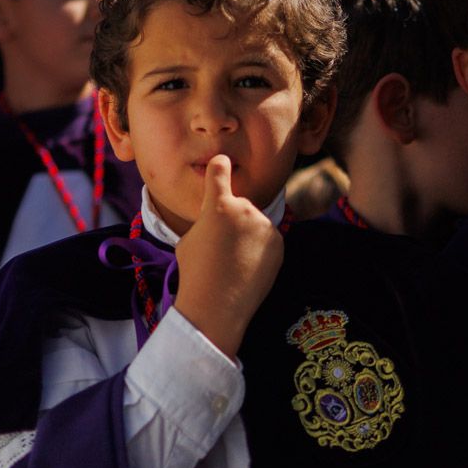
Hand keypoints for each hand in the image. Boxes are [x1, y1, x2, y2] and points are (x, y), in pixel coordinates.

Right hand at [172, 156, 283, 357]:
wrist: (217, 306)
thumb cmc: (195, 273)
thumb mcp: (188, 240)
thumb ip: (205, 222)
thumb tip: (213, 221)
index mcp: (218, 205)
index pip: (219, 172)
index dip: (220, 167)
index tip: (223, 160)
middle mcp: (245, 209)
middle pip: (237, 206)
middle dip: (230, 220)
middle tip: (218, 247)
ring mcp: (265, 226)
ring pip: (253, 223)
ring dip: (245, 235)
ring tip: (232, 261)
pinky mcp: (278, 244)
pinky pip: (266, 239)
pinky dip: (258, 249)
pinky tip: (246, 267)